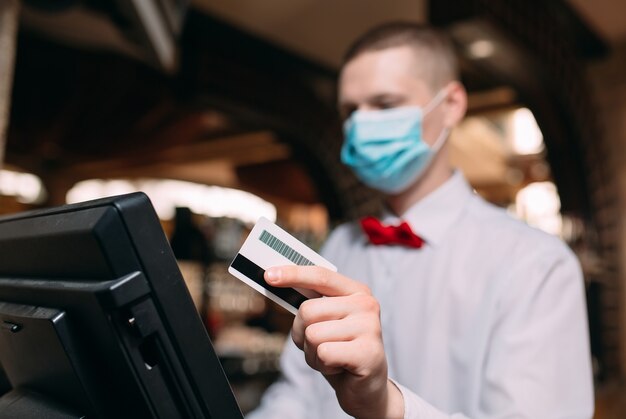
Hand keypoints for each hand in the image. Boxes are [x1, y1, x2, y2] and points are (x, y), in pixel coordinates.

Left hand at [265, 266, 403, 418]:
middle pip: (308, 310)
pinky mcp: (369, 353)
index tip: (268, 275)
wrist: (365, 388)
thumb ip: (309, 302)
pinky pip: (323, 353)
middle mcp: (366, 305)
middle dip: (303, 334)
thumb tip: (275, 280)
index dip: (293, 274)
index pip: (320, 276)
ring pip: (312, 334)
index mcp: (357, 291)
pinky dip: (323, 365)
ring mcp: (370, 328)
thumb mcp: (324, 322)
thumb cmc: (339, 351)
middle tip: (321, 345)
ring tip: (332, 358)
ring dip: (313, 353)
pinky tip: (339, 368)